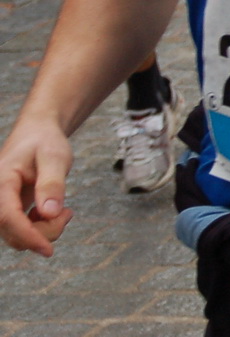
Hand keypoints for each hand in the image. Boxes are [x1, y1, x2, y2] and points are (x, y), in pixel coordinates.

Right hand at [0, 120, 74, 257]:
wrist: (36, 134)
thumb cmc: (45, 142)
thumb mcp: (55, 156)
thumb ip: (52, 183)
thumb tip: (50, 213)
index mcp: (1, 182)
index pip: (8, 217)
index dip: (28, 236)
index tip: (49, 250)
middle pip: (13, 232)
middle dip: (44, 232)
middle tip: (68, 212)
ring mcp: (1, 207)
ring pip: (17, 236)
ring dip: (44, 231)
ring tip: (64, 210)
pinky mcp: (9, 212)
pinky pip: (21, 232)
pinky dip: (41, 229)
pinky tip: (53, 212)